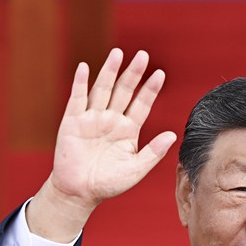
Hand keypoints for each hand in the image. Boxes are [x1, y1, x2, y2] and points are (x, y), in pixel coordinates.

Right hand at [27, 48, 176, 240]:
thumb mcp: (135, 170)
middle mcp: (111, 120)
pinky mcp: (73, 122)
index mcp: (128, 130)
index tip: (160, 74)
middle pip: (124, 91)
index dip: (150, 89)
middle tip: (143, 54)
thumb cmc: (108, 183)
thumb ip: (153, 152)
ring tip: (118, 54)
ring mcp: (92, 118)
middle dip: (133, 73)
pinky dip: (80, 83)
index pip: (142, 104)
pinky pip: (77, 99)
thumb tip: (172, 135)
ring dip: (109, 71)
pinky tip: (84, 67)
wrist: (79, 192)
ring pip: (102, 90)